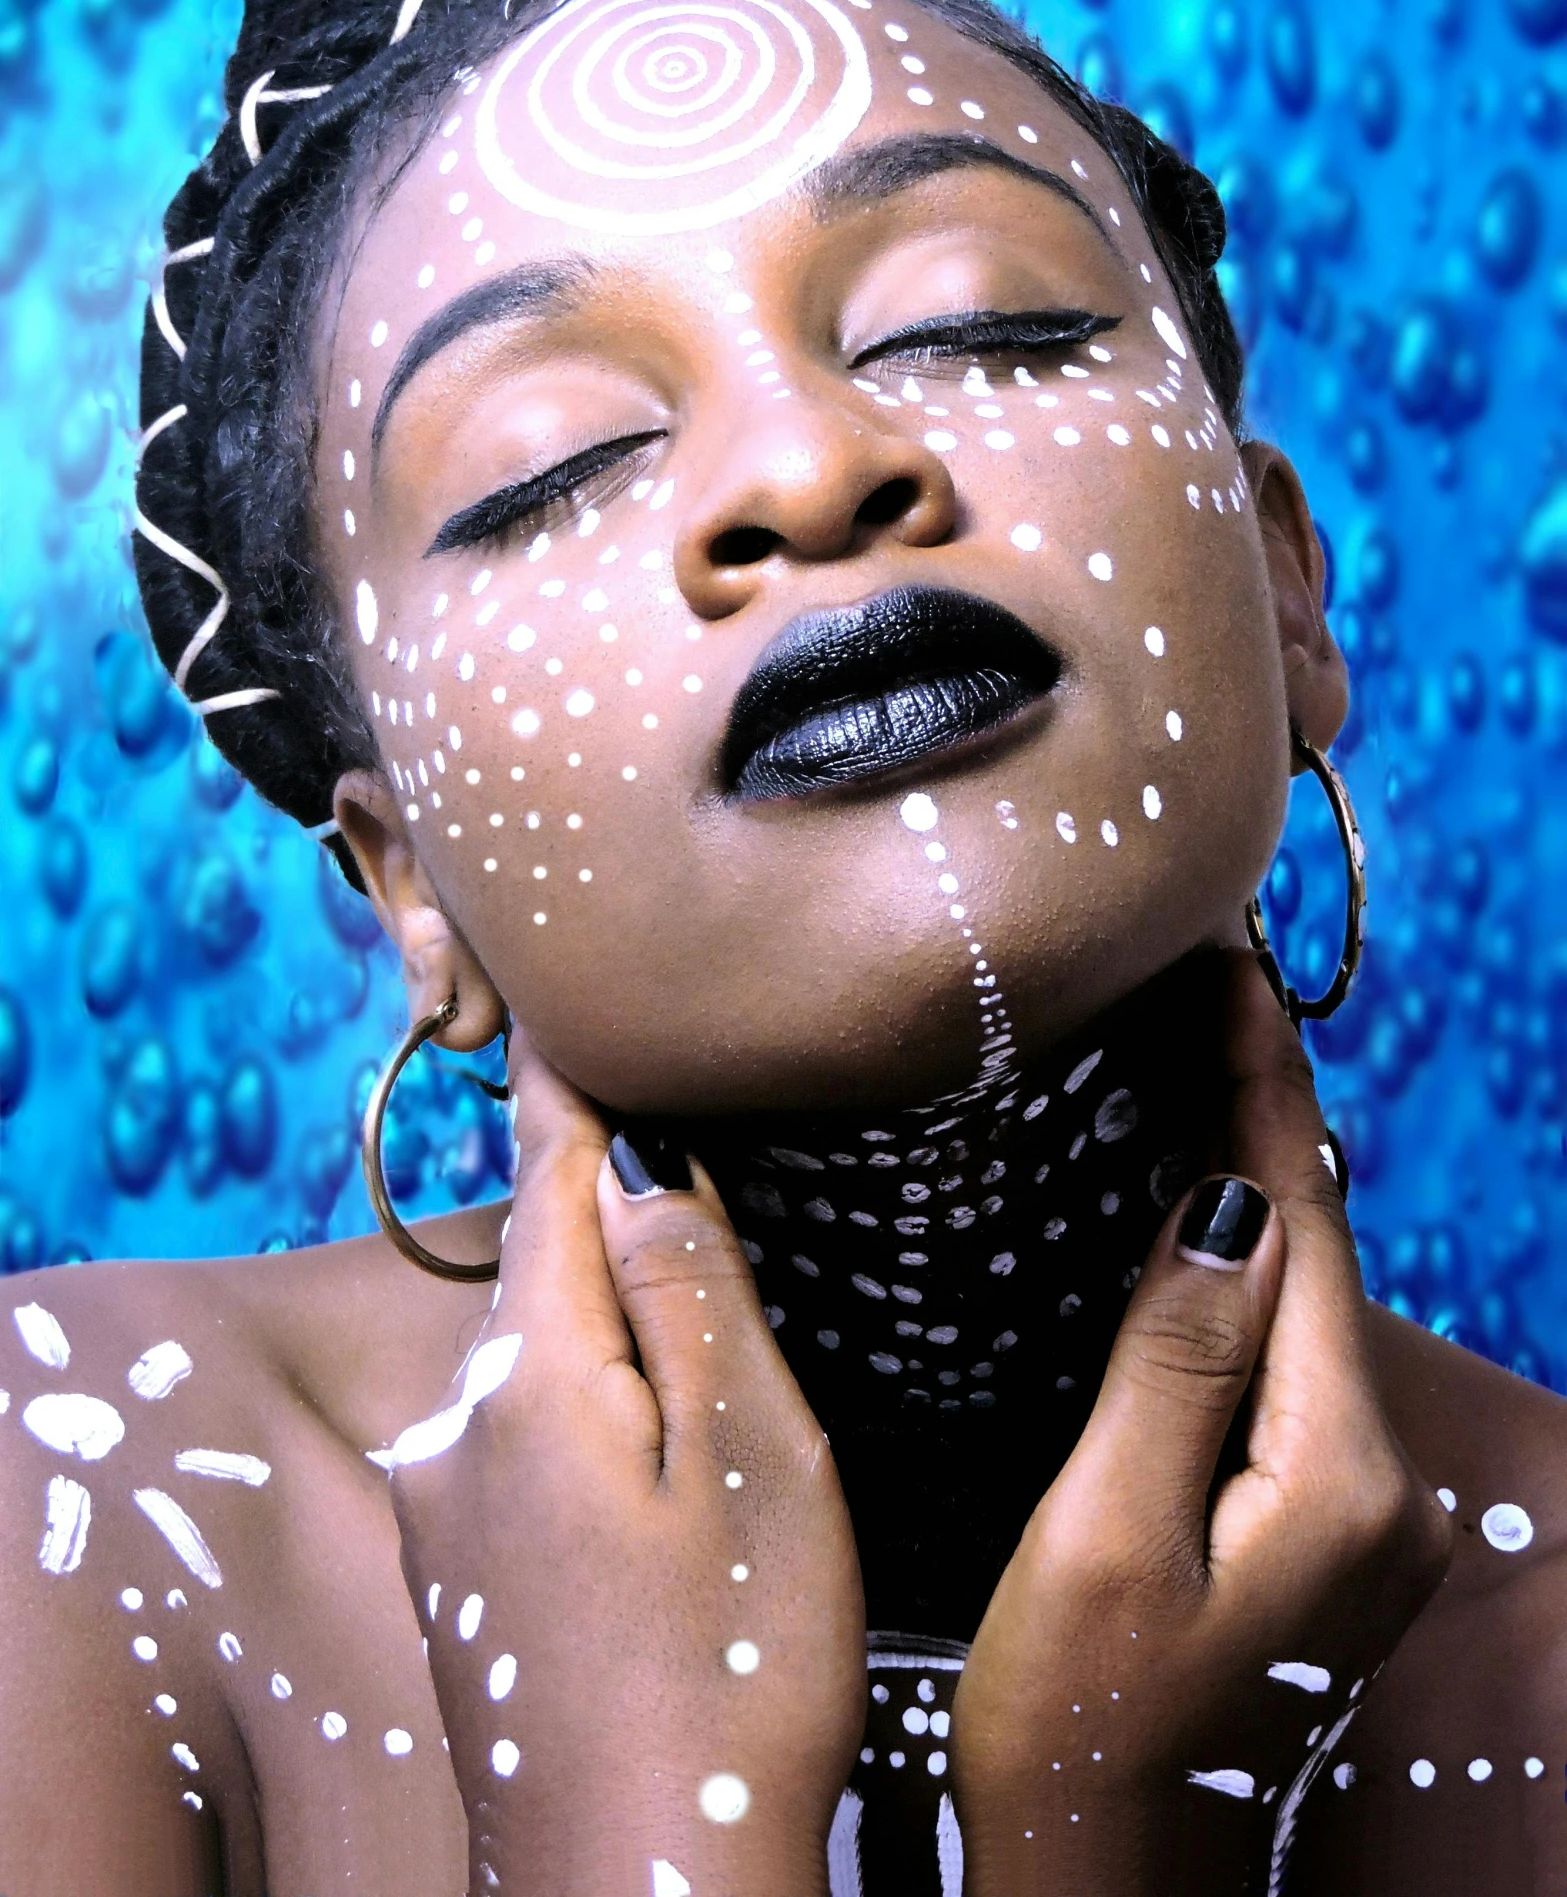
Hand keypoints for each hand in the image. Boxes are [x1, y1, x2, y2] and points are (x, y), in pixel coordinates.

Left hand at [385, 1053, 864, 1896]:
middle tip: (721, 1176)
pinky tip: (663, 1476)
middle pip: (546, 1269)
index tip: (570, 993)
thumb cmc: (729, 1683)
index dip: (575, 1083)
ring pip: (542, 1359)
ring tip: (718, 1358)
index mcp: (528, 1378)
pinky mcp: (462, 1580)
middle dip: (618, 1222)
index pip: (549, 1176)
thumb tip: (638, 1172)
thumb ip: (693, 1295)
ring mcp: (446, 1511)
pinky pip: (528, 1439)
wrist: (643, 1892)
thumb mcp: (753, 1463)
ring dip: (616, 1332)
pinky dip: (593, 1414)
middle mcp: (456, 1428)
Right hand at [951, 953, 1452, 1896]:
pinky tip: (1206, 1216)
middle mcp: (1381, 1485)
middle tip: (1200, 983)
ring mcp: (1361, 1514)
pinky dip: (1248, 1268)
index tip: (1225, 966)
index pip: (1305, 1224)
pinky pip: (1287, 1359)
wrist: (1104, 1894)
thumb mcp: (1104, 1537)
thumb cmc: (1074, 1735)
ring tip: (1194, 1061)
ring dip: (1258, 1180)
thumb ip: (1175, 1360)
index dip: (1261, 1086)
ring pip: (1306, 1301)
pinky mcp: (1318, 1532)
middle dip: (1264, 1112)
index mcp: (1337, 1472)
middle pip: (1320, 1251)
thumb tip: (1230, 1197)